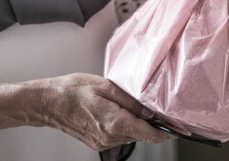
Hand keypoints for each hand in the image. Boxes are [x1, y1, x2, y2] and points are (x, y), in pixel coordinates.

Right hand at [39, 73, 171, 150]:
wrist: (48, 103)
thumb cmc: (72, 90)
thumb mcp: (106, 86)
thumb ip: (131, 100)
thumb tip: (150, 110)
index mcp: (114, 122)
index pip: (150, 134)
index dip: (168, 132)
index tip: (180, 130)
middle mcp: (110, 137)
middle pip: (142, 134)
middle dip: (151, 123)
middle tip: (154, 108)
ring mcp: (103, 142)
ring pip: (130, 134)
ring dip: (135, 123)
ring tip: (122, 103)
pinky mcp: (97, 143)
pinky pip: (118, 135)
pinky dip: (122, 125)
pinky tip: (112, 111)